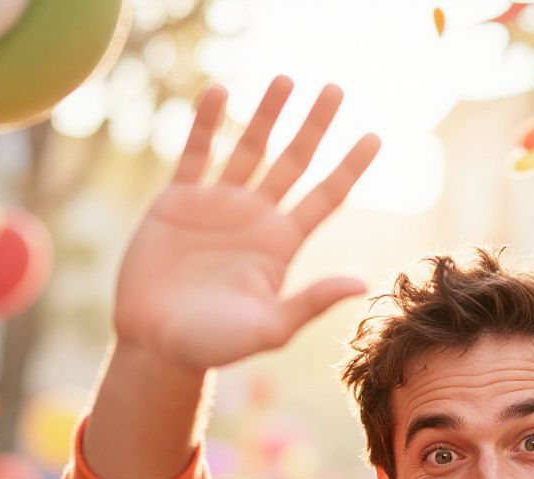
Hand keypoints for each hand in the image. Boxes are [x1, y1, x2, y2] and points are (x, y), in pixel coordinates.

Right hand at [113, 76, 380, 370]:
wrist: (158, 343)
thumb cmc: (217, 344)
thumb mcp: (270, 327)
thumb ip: (312, 301)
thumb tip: (361, 282)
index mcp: (282, 245)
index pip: (325, 197)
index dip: (350, 167)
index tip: (376, 136)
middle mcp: (256, 219)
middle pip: (293, 161)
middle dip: (314, 126)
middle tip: (334, 88)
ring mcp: (218, 206)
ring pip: (248, 148)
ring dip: (266, 114)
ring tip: (285, 79)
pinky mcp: (178, 201)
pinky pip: (196, 153)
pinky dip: (205, 123)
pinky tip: (218, 92)